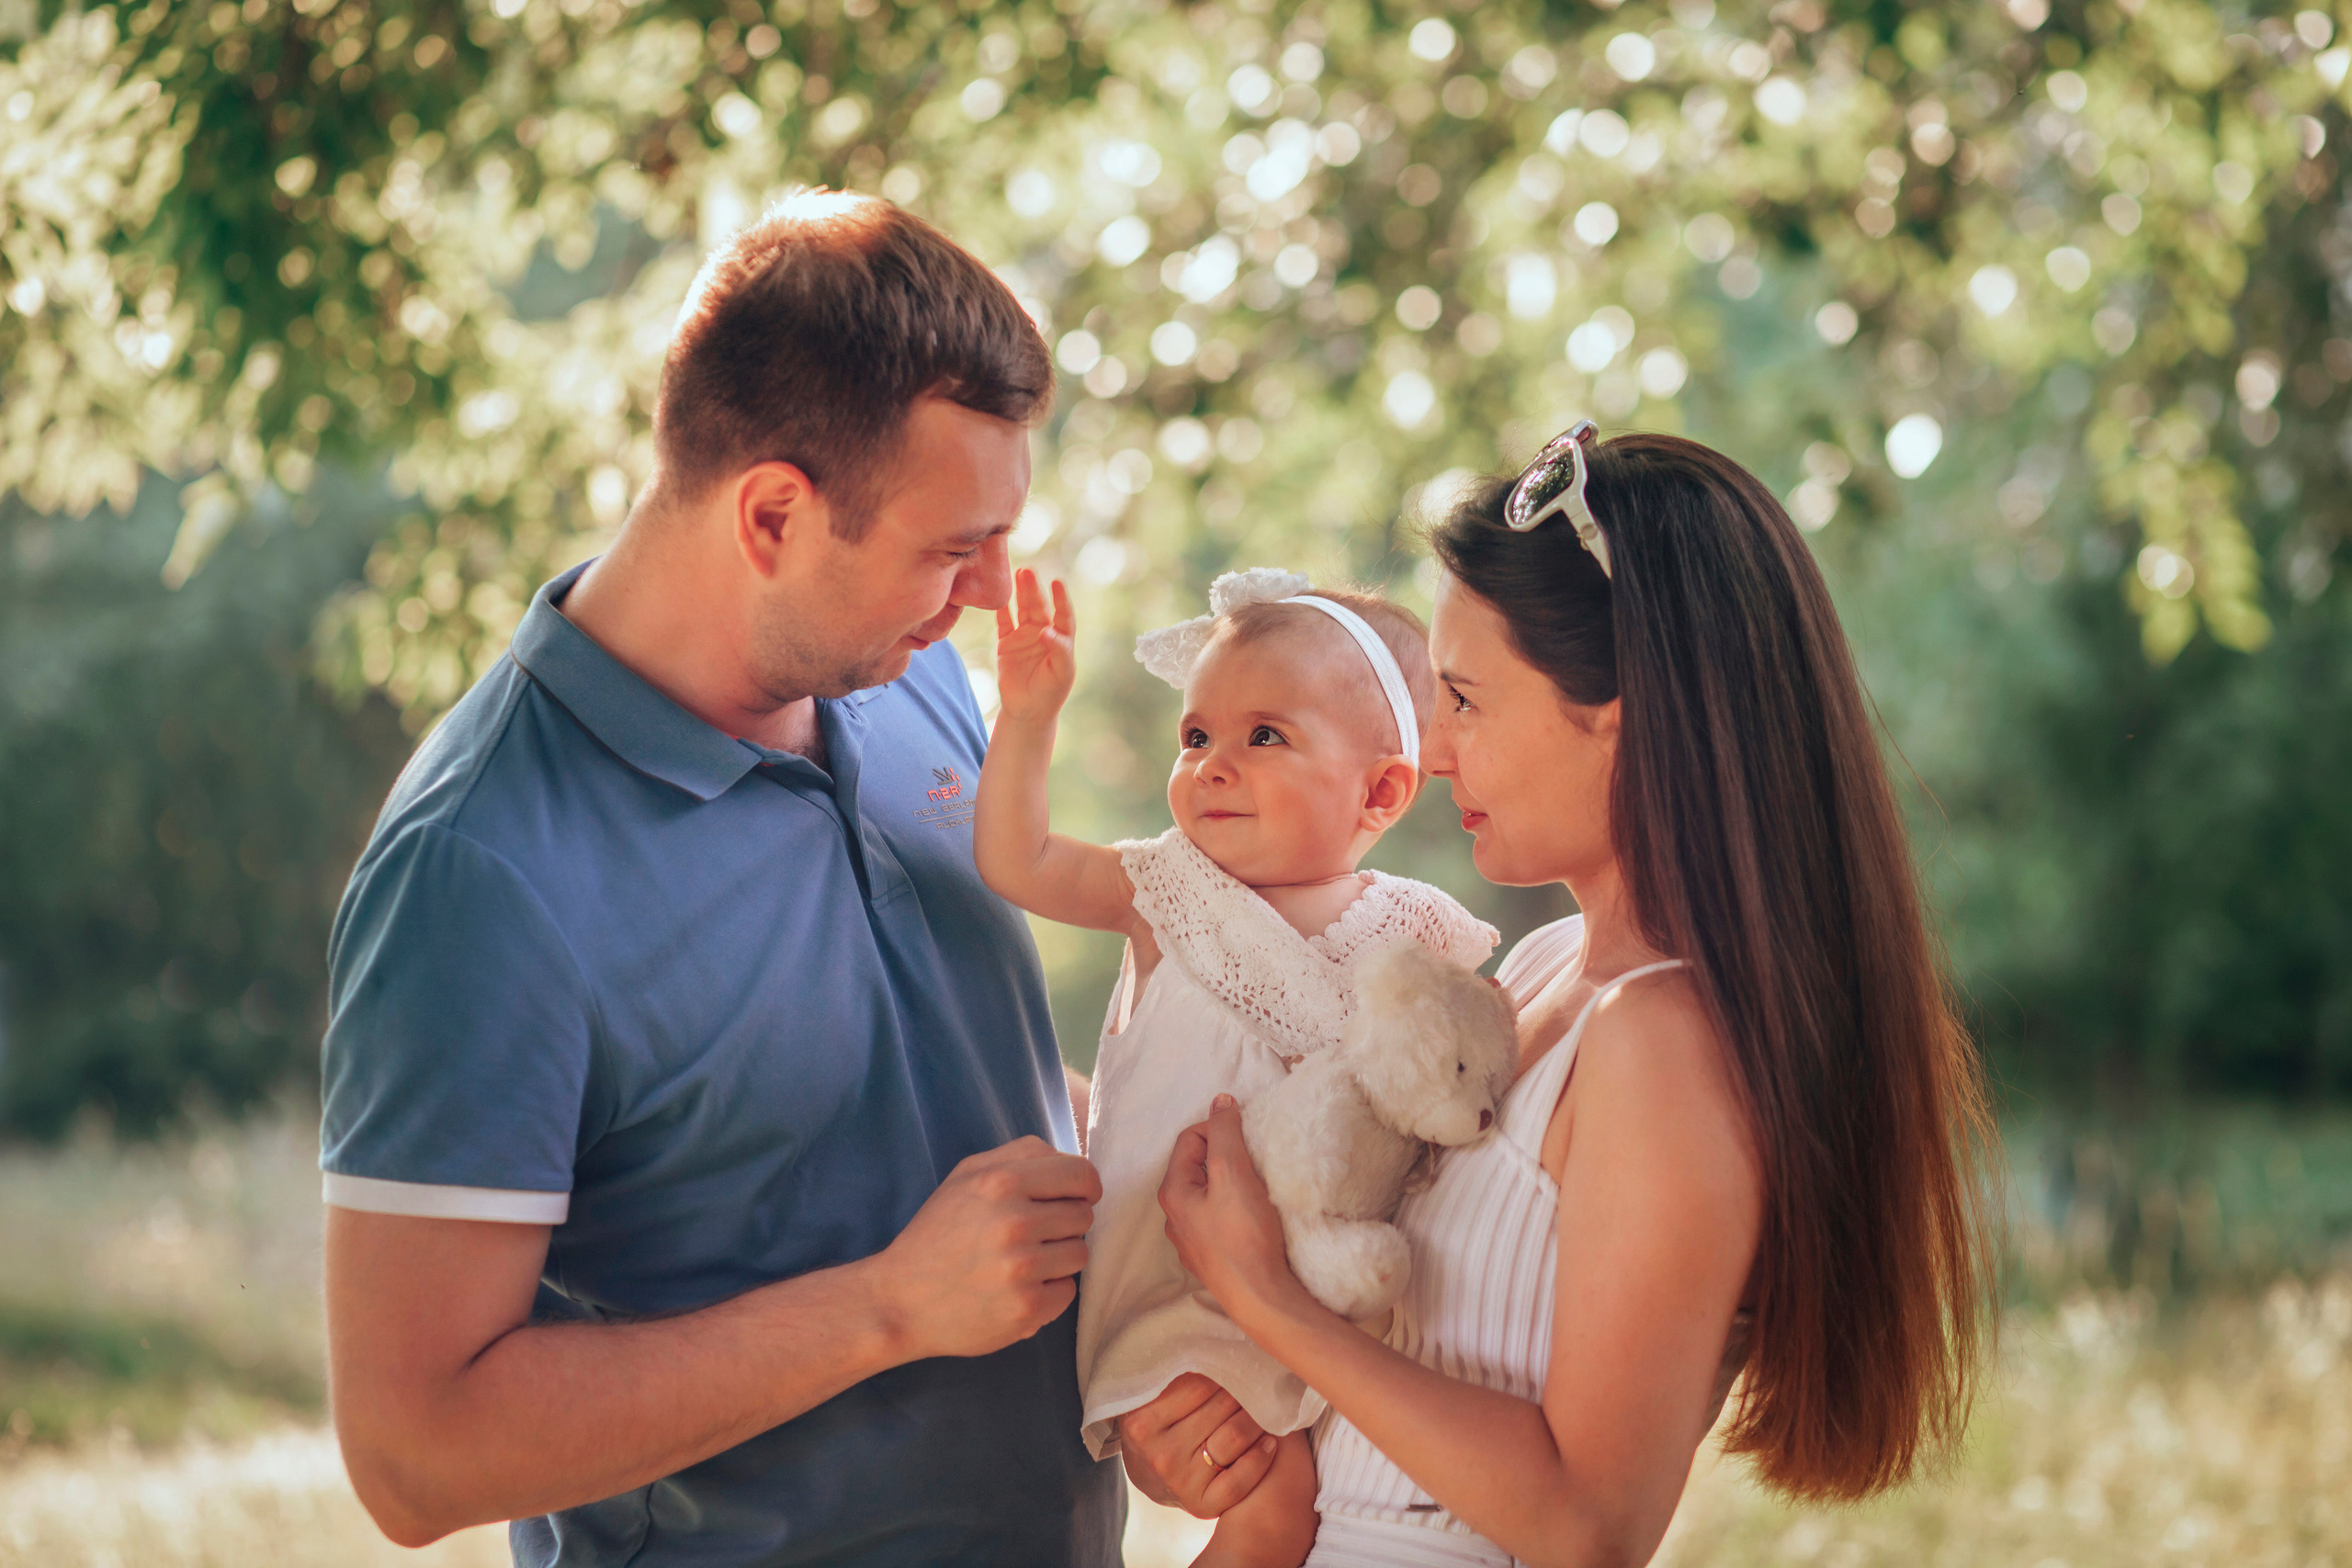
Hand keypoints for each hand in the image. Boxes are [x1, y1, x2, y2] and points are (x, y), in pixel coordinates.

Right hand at [870, 1135, 1099, 1360]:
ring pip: (1080, 1254)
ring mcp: (1022, 1269)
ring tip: (1022, 1263)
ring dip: (1058, 1259)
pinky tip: (1018, 1289)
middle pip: (1083, 1216)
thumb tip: (1069, 1161)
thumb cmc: (937, 1233)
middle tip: (1032, 1236)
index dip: (1086, 1186)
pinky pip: (1068, 1291)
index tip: (1078, 1198)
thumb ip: (1021, 1156)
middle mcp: (1014, 1223)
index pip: (1082, 1174)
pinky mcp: (1027, 1309)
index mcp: (1002, 1182)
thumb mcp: (967, 1175)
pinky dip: (1049, 1292)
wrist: (900, 1300)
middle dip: (1064, 1224)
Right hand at [993, 568, 1075, 725]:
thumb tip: (1046, 630)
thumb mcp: (1061, 674)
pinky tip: (998, 595)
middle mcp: (1043, 632)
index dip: (1061, 599)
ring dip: (1020, 592)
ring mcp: (1024, 636)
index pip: (1063, 614)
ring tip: (1017, 573)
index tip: (1057, 583)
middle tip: (1028, 571)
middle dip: (1034, 589)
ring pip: (1022, 609)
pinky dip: (1001, 609)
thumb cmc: (1051, 692)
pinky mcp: (1006, 643)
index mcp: (1061, 639)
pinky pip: (1003, 622)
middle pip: (1039, 607)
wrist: (1028, 710)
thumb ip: (1059, 650)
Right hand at [1115, 1372, 1276, 1517]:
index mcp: (1142, 1422)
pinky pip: (1239, 1481)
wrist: (1150, 1477)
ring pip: (1234, 1438)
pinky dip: (1261, 1458)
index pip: (1199, 1384)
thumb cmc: (1158, 1426)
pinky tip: (1270, 1442)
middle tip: (1262, 1379)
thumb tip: (1218, 1340)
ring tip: (1268, 1407)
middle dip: (1245, 1391)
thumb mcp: (1152, 1399)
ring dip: (1259, 1418)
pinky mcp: (1201, 1505)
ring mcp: (1180, 1482)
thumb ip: (1176, 1376)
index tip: (1241, 1360)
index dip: (1225, 1369)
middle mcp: (1160, 1454)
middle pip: (1220, 1409)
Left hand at [1158, 1096, 1298, 1329]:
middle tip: (1254, 1163)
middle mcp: (1173, 1217)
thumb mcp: (1234, 1173)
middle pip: (1198, 1166)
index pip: (1189, 1139)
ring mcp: (1191, 1241)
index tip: (1247, 1139)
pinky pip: (1219, 1219)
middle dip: (1226, 1157)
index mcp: (1172, 1192)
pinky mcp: (1211, 1258)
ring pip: (1209, 1194)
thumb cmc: (1245, 1236)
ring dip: (1231, 1184)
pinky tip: (1253, 1218)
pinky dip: (1235, 1209)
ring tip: (1257, 1189)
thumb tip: (1220, 1101)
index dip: (1219, 1130)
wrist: (1263, 1299)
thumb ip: (1225, 1133)